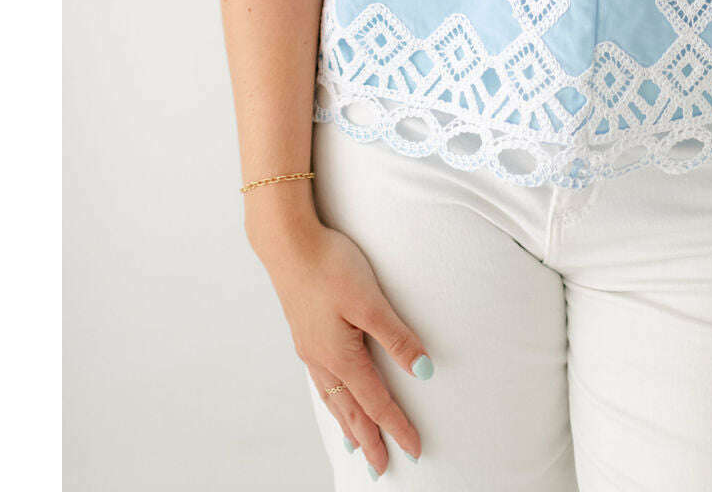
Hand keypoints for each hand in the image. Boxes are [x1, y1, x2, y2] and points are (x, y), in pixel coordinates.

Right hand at [258, 219, 431, 476]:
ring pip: (333, 398)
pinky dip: (332, 399)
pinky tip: (333, 395)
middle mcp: (322, 360)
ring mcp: (310, 347)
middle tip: (381, 468)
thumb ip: (396, 337)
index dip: (397, 426)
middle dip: (368, 439)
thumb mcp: (370, 301)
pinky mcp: (304, 333)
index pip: (376, 402)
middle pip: (350, 410)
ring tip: (356, 444)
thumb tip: (423, 371)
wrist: (288, 242)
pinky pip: (321, 381)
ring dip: (347, 424)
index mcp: (340, 357)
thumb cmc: (329, 266)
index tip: (415, 450)